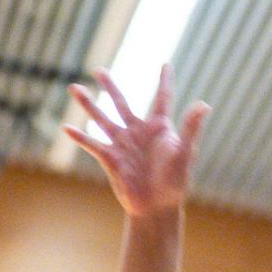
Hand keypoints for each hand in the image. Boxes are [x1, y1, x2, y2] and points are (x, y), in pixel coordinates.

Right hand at [63, 65, 209, 220]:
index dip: (165, 81)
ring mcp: (122, 144)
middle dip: (110, 87)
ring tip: (74, 88)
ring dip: (88, 104)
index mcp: (159, 127)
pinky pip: (93, 145)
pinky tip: (67, 128)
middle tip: (99, 70)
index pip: (162, 98)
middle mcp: (138, 132)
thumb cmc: (175, 181)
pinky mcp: (111, 159)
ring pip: (102, 119)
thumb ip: (190, 128)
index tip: (166, 64)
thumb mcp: (184, 152)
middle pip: (121, 103)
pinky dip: (80, 137)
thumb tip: (203, 104)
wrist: (157, 207)